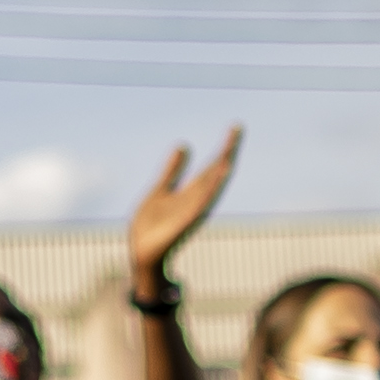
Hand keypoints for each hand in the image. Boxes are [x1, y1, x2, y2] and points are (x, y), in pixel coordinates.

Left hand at [127, 131, 242, 288]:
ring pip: (210, 188)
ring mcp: (192, 213)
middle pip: (215, 172)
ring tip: (229, 151)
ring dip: (220, 171)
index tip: (236, 127)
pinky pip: (199, 206)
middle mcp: (196, 201)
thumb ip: (173, 170)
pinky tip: (214, 181)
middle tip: (237, 127)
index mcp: (192, 193)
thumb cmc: (153, 226)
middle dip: (226, 151)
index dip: (224, 147)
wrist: (142, 253)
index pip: (212, 166)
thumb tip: (184, 144)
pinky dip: (208, 193)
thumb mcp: (161, 189)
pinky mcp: (183, 224)